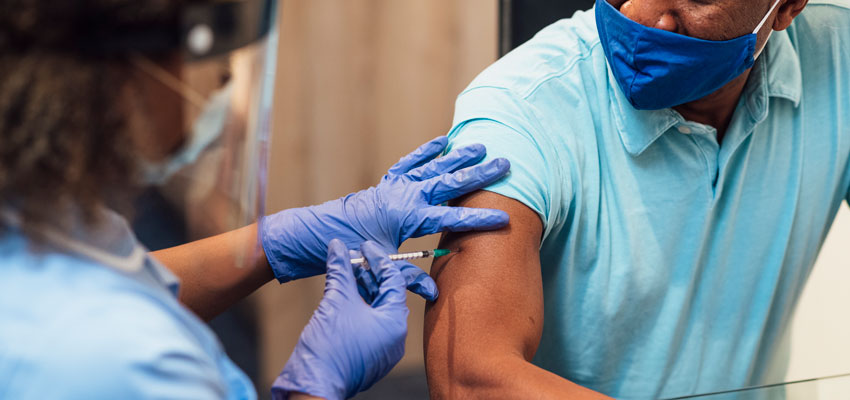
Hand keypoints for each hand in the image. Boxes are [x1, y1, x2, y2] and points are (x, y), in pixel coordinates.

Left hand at [261, 136, 509, 299]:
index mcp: (408, 216)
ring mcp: (396, 186)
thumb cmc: (351, 251)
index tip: (506, 218)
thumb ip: (408, 278)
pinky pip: (410, 163)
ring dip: (458, 157)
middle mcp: (405, 195)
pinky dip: (426, 152)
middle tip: (505, 164)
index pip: (451, 217)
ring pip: (433, 168)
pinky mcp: (387, 182)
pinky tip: (441, 142)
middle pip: (449, 182)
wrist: (321, 233)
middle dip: (479, 174)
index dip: (480, 219)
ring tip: (480, 147)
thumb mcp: (381, 265)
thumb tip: (433, 292)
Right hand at [271, 240, 408, 399]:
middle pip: (385, 294)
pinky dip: (357, 305)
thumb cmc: (329, 347)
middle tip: (352, 256)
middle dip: (368, 273)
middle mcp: (394, 336)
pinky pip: (367, 323)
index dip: (378, 259)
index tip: (364, 245)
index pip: (394, 280)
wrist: (314, 385)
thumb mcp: (336, 300)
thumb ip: (341, 270)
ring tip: (344, 271)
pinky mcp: (368, 354)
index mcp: (394, 322)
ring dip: (361, 288)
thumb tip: (338, 247)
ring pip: (375, 309)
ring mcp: (381, 347)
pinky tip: (341, 293)